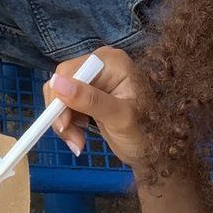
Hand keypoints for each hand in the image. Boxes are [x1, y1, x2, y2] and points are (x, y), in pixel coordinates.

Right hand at [44, 47, 143, 168]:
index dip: (60, 97)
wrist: (154, 150)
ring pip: (59, 96)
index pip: (69, 71)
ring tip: (78, 143)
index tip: (63, 125)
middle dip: (61, 114)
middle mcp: (99, 64)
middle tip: (74, 141)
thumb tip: (57, 83)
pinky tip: (79, 137)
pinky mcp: (87, 94)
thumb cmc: (147, 133)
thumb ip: (90, 100)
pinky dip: (67, 123)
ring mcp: (93, 79)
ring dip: (63, 122)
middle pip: (61, 83)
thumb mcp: (119, 118)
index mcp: (110, 62)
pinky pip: (64, 105)